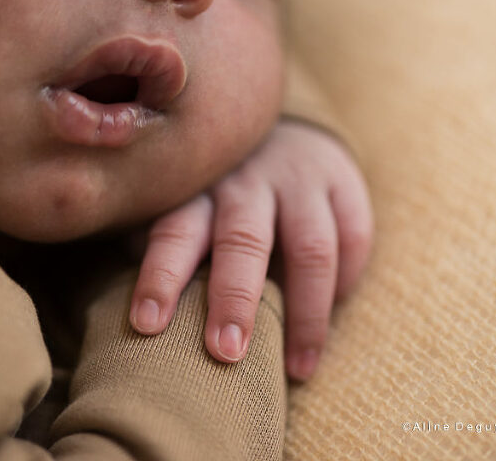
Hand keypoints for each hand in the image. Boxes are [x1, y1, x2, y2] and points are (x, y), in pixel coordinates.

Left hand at [128, 120, 372, 380]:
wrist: (278, 127)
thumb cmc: (218, 189)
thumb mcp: (186, 202)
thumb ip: (170, 244)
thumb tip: (142, 317)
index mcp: (198, 190)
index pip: (174, 232)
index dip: (161, 276)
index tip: (148, 324)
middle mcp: (246, 182)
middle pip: (243, 241)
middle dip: (234, 298)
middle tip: (225, 352)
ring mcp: (300, 178)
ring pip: (310, 247)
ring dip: (304, 311)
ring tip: (297, 368)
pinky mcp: (343, 180)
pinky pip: (353, 236)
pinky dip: (345, 282)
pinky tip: (331, 320)